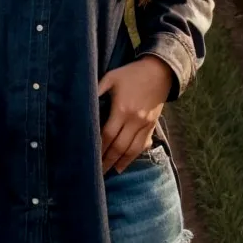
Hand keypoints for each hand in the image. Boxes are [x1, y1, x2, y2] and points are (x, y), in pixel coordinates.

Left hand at [98, 56, 172, 174]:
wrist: (159, 71)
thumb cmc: (131, 73)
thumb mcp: (111, 77)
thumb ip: (97, 90)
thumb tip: (82, 103)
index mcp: (122, 109)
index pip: (108, 134)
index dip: (99, 147)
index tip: (90, 156)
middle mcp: (135, 120)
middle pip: (119, 146)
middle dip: (107, 160)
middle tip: (97, 171)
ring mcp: (146, 124)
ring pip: (132, 149)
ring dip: (121, 162)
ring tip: (110, 171)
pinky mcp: (153, 125)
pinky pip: (143, 145)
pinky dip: (133, 156)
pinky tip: (125, 163)